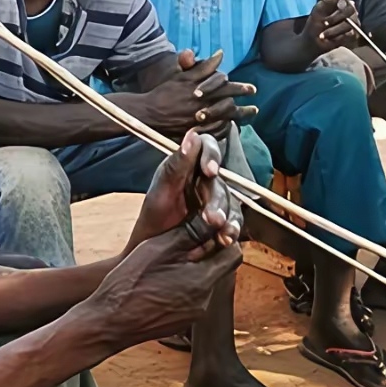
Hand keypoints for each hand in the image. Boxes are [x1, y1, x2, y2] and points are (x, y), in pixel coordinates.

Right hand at [78, 225, 243, 352]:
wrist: (107, 323)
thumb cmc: (130, 284)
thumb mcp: (160, 248)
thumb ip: (192, 232)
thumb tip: (214, 219)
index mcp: (203, 281)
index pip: (233, 254)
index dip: (224, 238)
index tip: (207, 231)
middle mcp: (204, 302)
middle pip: (218, 270)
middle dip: (205, 254)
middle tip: (180, 246)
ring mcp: (193, 316)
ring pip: (203, 285)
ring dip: (191, 271)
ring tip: (165, 265)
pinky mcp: (180, 324)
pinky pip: (190, 300)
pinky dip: (181, 288)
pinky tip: (159, 284)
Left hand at [128, 130, 240, 252]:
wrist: (152, 251)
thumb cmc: (153, 218)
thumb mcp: (161, 192)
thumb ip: (176, 165)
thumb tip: (192, 135)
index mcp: (188, 164)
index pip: (207, 147)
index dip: (212, 155)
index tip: (210, 171)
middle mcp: (205, 179)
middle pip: (220, 181)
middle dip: (217, 200)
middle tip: (212, 219)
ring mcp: (217, 199)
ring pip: (231, 201)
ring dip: (229, 217)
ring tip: (223, 234)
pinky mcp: (225, 219)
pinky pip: (234, 220)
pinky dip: (232, 229)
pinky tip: (226, 239)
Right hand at [141, 50, 257, 135]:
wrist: (149, 113)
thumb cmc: (166, 92)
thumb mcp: (183, 76)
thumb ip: (203, 66)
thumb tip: (220, 54)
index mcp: (203, 91)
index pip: (228, 89)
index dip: (241, 89)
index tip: (253, 90)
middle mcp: (204, 107)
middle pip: (230, 106)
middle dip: (244, 107)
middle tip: (255, 109)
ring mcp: (201, 122)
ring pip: (225, 121)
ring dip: (238, 119)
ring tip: (247, 120)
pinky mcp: (197, 133)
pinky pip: (215, 133)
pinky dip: (224, 130)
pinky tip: (231, 128)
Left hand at [301, 0, 360, 53]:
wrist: (313, 41)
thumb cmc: (315, 23)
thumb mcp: (318, 11)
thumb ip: (329, 1)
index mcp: (338, 1)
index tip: (339, 5)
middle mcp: (347, 10)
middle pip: (351, 9)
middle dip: (336, 17)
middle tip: (325, 23)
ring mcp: (351, 22)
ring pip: (350, 23)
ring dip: (334, 30)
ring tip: (322, 35)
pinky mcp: (352, 34)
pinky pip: (350, 34)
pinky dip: (338, 37)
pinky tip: (329, 39)